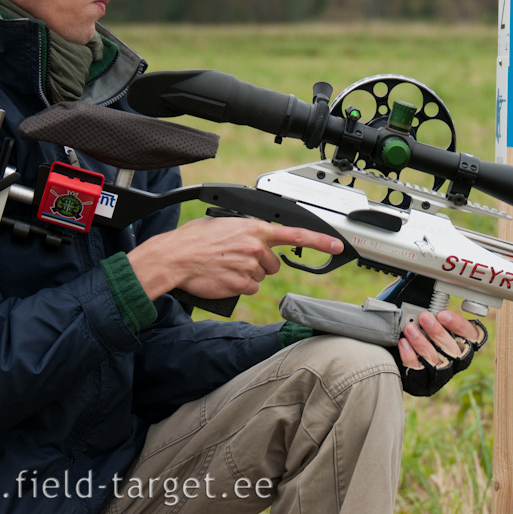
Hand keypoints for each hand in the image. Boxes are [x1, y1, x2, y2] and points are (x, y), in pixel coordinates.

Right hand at [127, 217, 342, 301]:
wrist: (174, 258)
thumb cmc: (192, 241)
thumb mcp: (222, 224)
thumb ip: (245, 230)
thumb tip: (256, 237)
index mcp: (254, 228)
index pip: (295, 234)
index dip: (320, 241)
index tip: (338, 245)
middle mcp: (255, 247)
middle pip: (274, 263)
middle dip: (261, 263)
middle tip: (236, 258)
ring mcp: (249, 267)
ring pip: (261, 277)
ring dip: (248, 275)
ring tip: (225, 266)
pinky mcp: (241, 285)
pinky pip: (250, 289)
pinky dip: (239, 286)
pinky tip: (224, 277)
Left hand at [397, 310, 481, 370]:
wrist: (412, 359)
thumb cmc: (430, 336)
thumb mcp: (439, 325)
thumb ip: (439, 318)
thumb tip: (429, 307)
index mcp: (465, 344)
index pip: (470, 335)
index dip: (458, 325)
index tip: (443, 315)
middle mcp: (456, 360)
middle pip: (450, 347)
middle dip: (436, 331)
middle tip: (424, 317)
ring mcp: (440, 372)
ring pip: (433, 358)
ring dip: (421, 341)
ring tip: (410, 328)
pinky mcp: (424, 380)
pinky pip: (417, 368)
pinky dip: (409, 355)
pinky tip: (403, 343)